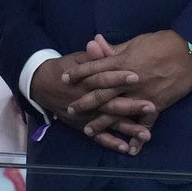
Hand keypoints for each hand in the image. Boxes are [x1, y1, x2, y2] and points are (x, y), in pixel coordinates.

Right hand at [29, 50, 152, 154]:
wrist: (40, 85)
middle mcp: (85, 100)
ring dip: (127, 128)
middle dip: (131, 106)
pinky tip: (127, 147)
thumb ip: (90, 57)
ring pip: (108, 122)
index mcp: (85, 81)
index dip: (118, 77)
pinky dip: (111, 142)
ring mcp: (85, 115)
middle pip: (110, 103)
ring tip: (147, 134)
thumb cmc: (63, 69)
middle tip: (151, 106)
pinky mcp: (83, 125)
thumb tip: (96, 43)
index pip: (103, 79)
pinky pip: (98, 136)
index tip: (136, 76)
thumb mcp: (75, 60)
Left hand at [64, 30, 191, 125]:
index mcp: (120, 63)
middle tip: (69, 109)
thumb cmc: (161, 44)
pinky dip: (137, 137)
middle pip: (100, 93)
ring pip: (117, 111)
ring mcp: (141, 95)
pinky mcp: (156, 105)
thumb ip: (113, 49)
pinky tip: (129, 149)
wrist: (189, 53)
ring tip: (88, 131)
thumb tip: (94, 43)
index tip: (63, 78)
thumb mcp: (134, 43)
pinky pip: (144, 123)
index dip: (77, 73)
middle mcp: (127, 81)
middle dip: (83, 102)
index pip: (93, 69)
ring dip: (102, 122)